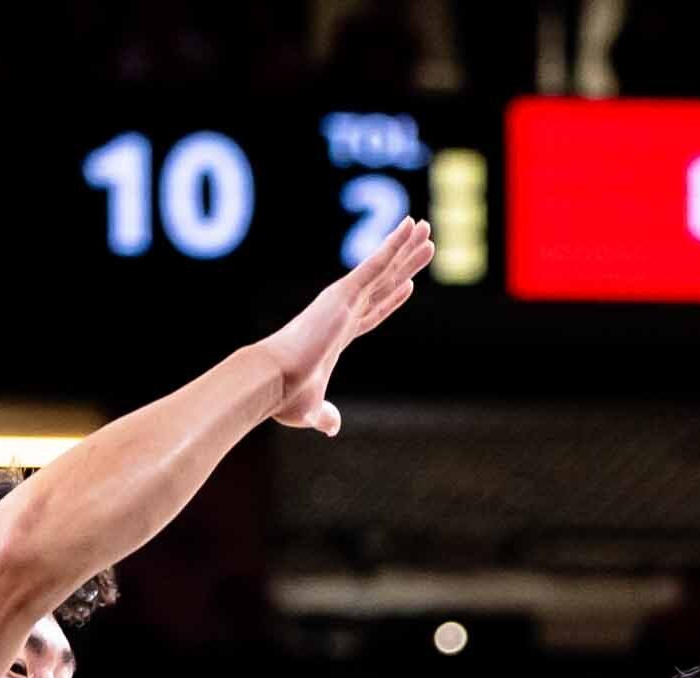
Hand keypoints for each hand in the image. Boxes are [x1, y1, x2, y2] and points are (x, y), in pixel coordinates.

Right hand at [257, 220, 435, 437]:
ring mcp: (343, 301)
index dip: (391, 300)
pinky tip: (410, 228)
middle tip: (424, 245)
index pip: (371, 314)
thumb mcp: (312, 411)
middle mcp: (342, 313)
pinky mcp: (343, 293)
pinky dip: (392, 245)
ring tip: (425, 227)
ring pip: (383, 268)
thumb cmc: (286, 397)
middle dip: (405, 265)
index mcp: (337, 337)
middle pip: (383, 285)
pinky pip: (374, 264)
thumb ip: (325, 416)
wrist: (273, 381)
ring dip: (404, 247)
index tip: (408, 286)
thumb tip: (331, 427)